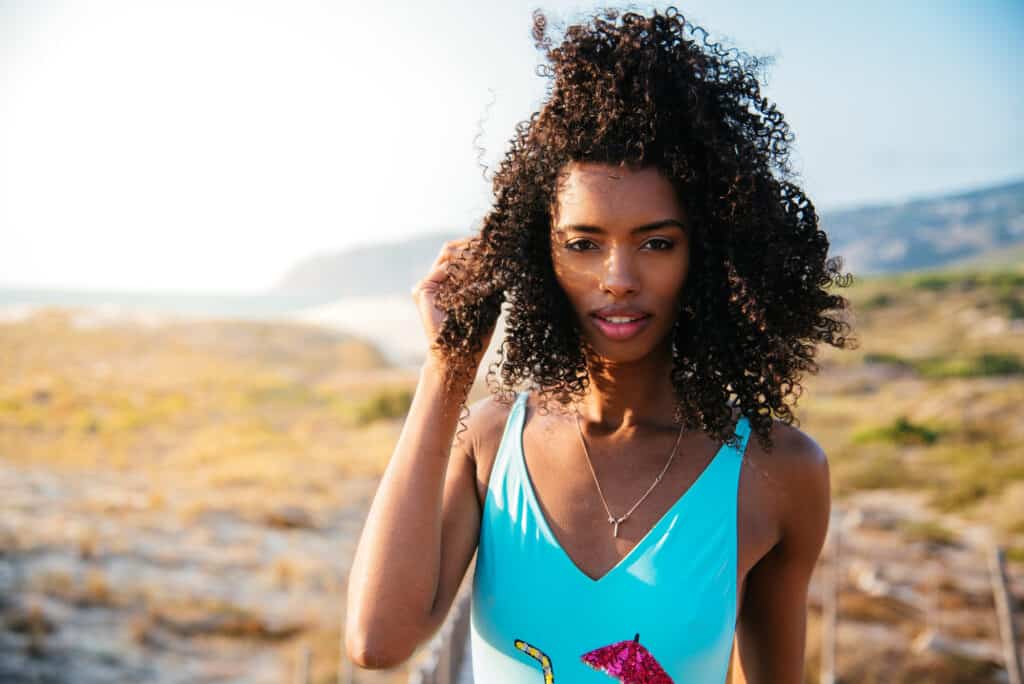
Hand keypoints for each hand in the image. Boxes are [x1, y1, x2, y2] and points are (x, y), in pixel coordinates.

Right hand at [410, 238, 497, 371]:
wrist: (458, 355)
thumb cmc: (474, 332)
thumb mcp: (486, 299)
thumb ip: (487, 280)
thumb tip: (500, 257)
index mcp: (449, 281)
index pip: (460, 254)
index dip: (475, 245)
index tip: (495, 242)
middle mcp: (436, 279)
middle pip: (452, 249)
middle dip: (472, 244)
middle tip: (490, 242)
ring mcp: (427, 283)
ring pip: (448, 254)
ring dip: (469, 253)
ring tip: (486, 256)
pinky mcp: (422, 290)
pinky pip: (443, 269)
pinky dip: (462, 268)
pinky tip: (477, 271)